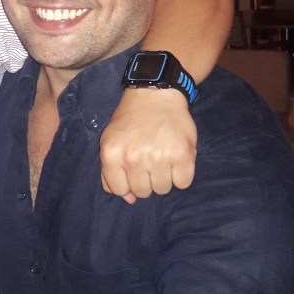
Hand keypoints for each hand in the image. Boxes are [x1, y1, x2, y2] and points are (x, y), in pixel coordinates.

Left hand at [100, 88, 197, 202]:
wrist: (155, 94)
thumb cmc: (131, 120)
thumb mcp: (111, 141)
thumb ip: (111, 172)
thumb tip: (128, 199)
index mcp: (111, 154)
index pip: (119, 190)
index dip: (128, 183)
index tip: (133, 169)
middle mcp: (133, 157)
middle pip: (143, 192)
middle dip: (147, 180)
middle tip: (149, 160)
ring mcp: (159, 156)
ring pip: (163, 189)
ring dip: (165, 177)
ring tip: (163, 157)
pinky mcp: (182, 154)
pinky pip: (183, 183)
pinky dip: (182, 175)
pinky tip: (176, 158)